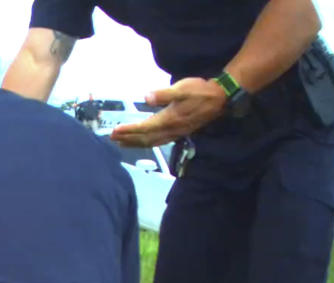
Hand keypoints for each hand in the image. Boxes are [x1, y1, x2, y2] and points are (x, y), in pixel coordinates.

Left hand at [111, 77, 226, 146]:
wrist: (220, 98)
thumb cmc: (200, 91)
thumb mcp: (182, 88)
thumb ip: (163, 94)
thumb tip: (146, 98)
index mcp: (169, 119)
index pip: (144, 128)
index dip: (129, 130)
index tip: (115, 131)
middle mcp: (171, 130)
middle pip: (145, 138)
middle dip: (128, 139)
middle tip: (112, 138)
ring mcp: (176, 133)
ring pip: (152, 142)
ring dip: (136, 143)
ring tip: (122, 143)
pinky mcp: (180, 132)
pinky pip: (159, 141)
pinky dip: (147, 143)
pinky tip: (143, 141)